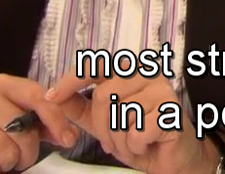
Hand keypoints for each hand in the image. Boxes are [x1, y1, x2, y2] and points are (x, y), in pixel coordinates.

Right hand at [0, 73, 76, 172]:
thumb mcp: (18, 118)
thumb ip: (44, 123)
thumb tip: (69, 135)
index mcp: (4, 85)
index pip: (37, 96)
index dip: (56, 119)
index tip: (68, 139)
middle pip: (23, 131)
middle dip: (29, 151)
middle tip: (20, 154)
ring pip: (8, 152)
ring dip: (10, 163)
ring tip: (1, 157)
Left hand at [47, 70, 219, 173]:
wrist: (172, 160)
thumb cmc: (140, 137)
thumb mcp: (102, 122)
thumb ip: (79, 107)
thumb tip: (53, 95)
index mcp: (129, 71)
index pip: (96, 64)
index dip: (72, 79)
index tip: (52, 97)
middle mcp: (146, 73)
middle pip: (103, 95)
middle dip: (102, 126)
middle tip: (113, 141)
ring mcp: (161, 89)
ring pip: (120, 115)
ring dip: (121, 140)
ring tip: (133, 143)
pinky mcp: (171, 109)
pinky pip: (137, 131)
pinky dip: (137, 146)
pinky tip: (147, 144)